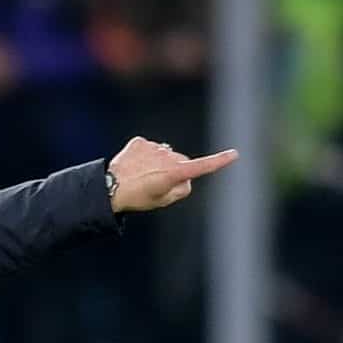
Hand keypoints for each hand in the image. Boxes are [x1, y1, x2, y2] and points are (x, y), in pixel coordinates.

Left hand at [107, 136, 239, 211]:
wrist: (109, 189)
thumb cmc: (138, 198)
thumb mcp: (163, 200)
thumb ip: (181, 190)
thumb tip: (186, 178)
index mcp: (174, 173)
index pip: (202, 166)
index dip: (219, 161)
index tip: (234, 154)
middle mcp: (167, 157)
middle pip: (181, 161)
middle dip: (175, 170)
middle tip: (157, 184)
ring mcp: (154, 147)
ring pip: (165, 154)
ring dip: (159, 163)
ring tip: (143, 176)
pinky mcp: (140, 141)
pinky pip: (150, 148)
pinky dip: (145, 156)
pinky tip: (134, 166)